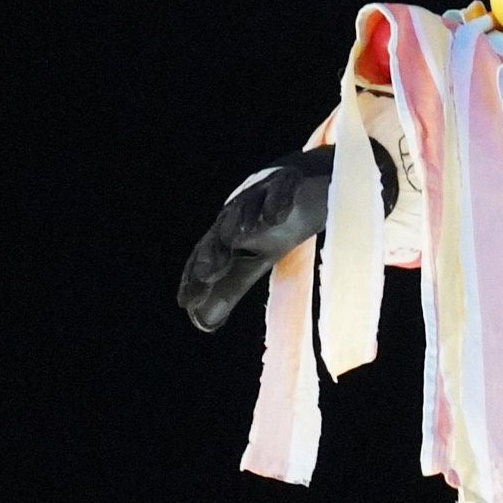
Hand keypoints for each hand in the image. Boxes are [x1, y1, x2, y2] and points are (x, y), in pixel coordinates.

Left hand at [176, 141, 394, 331]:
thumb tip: (201, 324)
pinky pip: (283, 187)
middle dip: (213, 251)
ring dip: (241, 220)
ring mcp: (266, 190)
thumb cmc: (280, 223)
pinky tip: (275, 218)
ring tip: (235, 238)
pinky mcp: (293, 178)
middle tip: (206, 275)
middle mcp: (241, 209)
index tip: (186, 302)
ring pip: (249, 204)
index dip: (196, 276)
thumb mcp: (257, 259)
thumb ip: (230, 288)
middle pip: (222, 228)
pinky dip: (277, 200)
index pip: (208, 253)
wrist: (316, 181)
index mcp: (230, 229)